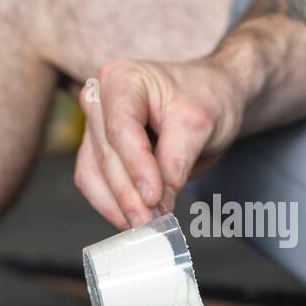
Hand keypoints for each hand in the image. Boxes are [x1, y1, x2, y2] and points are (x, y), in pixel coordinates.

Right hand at [75, 56, 244, 229]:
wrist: (212, 98)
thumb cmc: (207, 98)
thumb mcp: (200, 123)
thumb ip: (176, 160)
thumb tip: (157, 202)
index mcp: (121, 78)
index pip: (121, 128)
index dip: (136, 167)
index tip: (154, 198)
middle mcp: (98, 99)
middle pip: (106, 155)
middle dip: (128, 194)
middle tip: (153, 222)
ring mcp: (95, 126)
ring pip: (93, 174)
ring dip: (117, 205)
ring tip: (146, 226)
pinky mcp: (98, 151)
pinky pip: (95, 183)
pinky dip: (113, 205)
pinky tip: (135, 219)